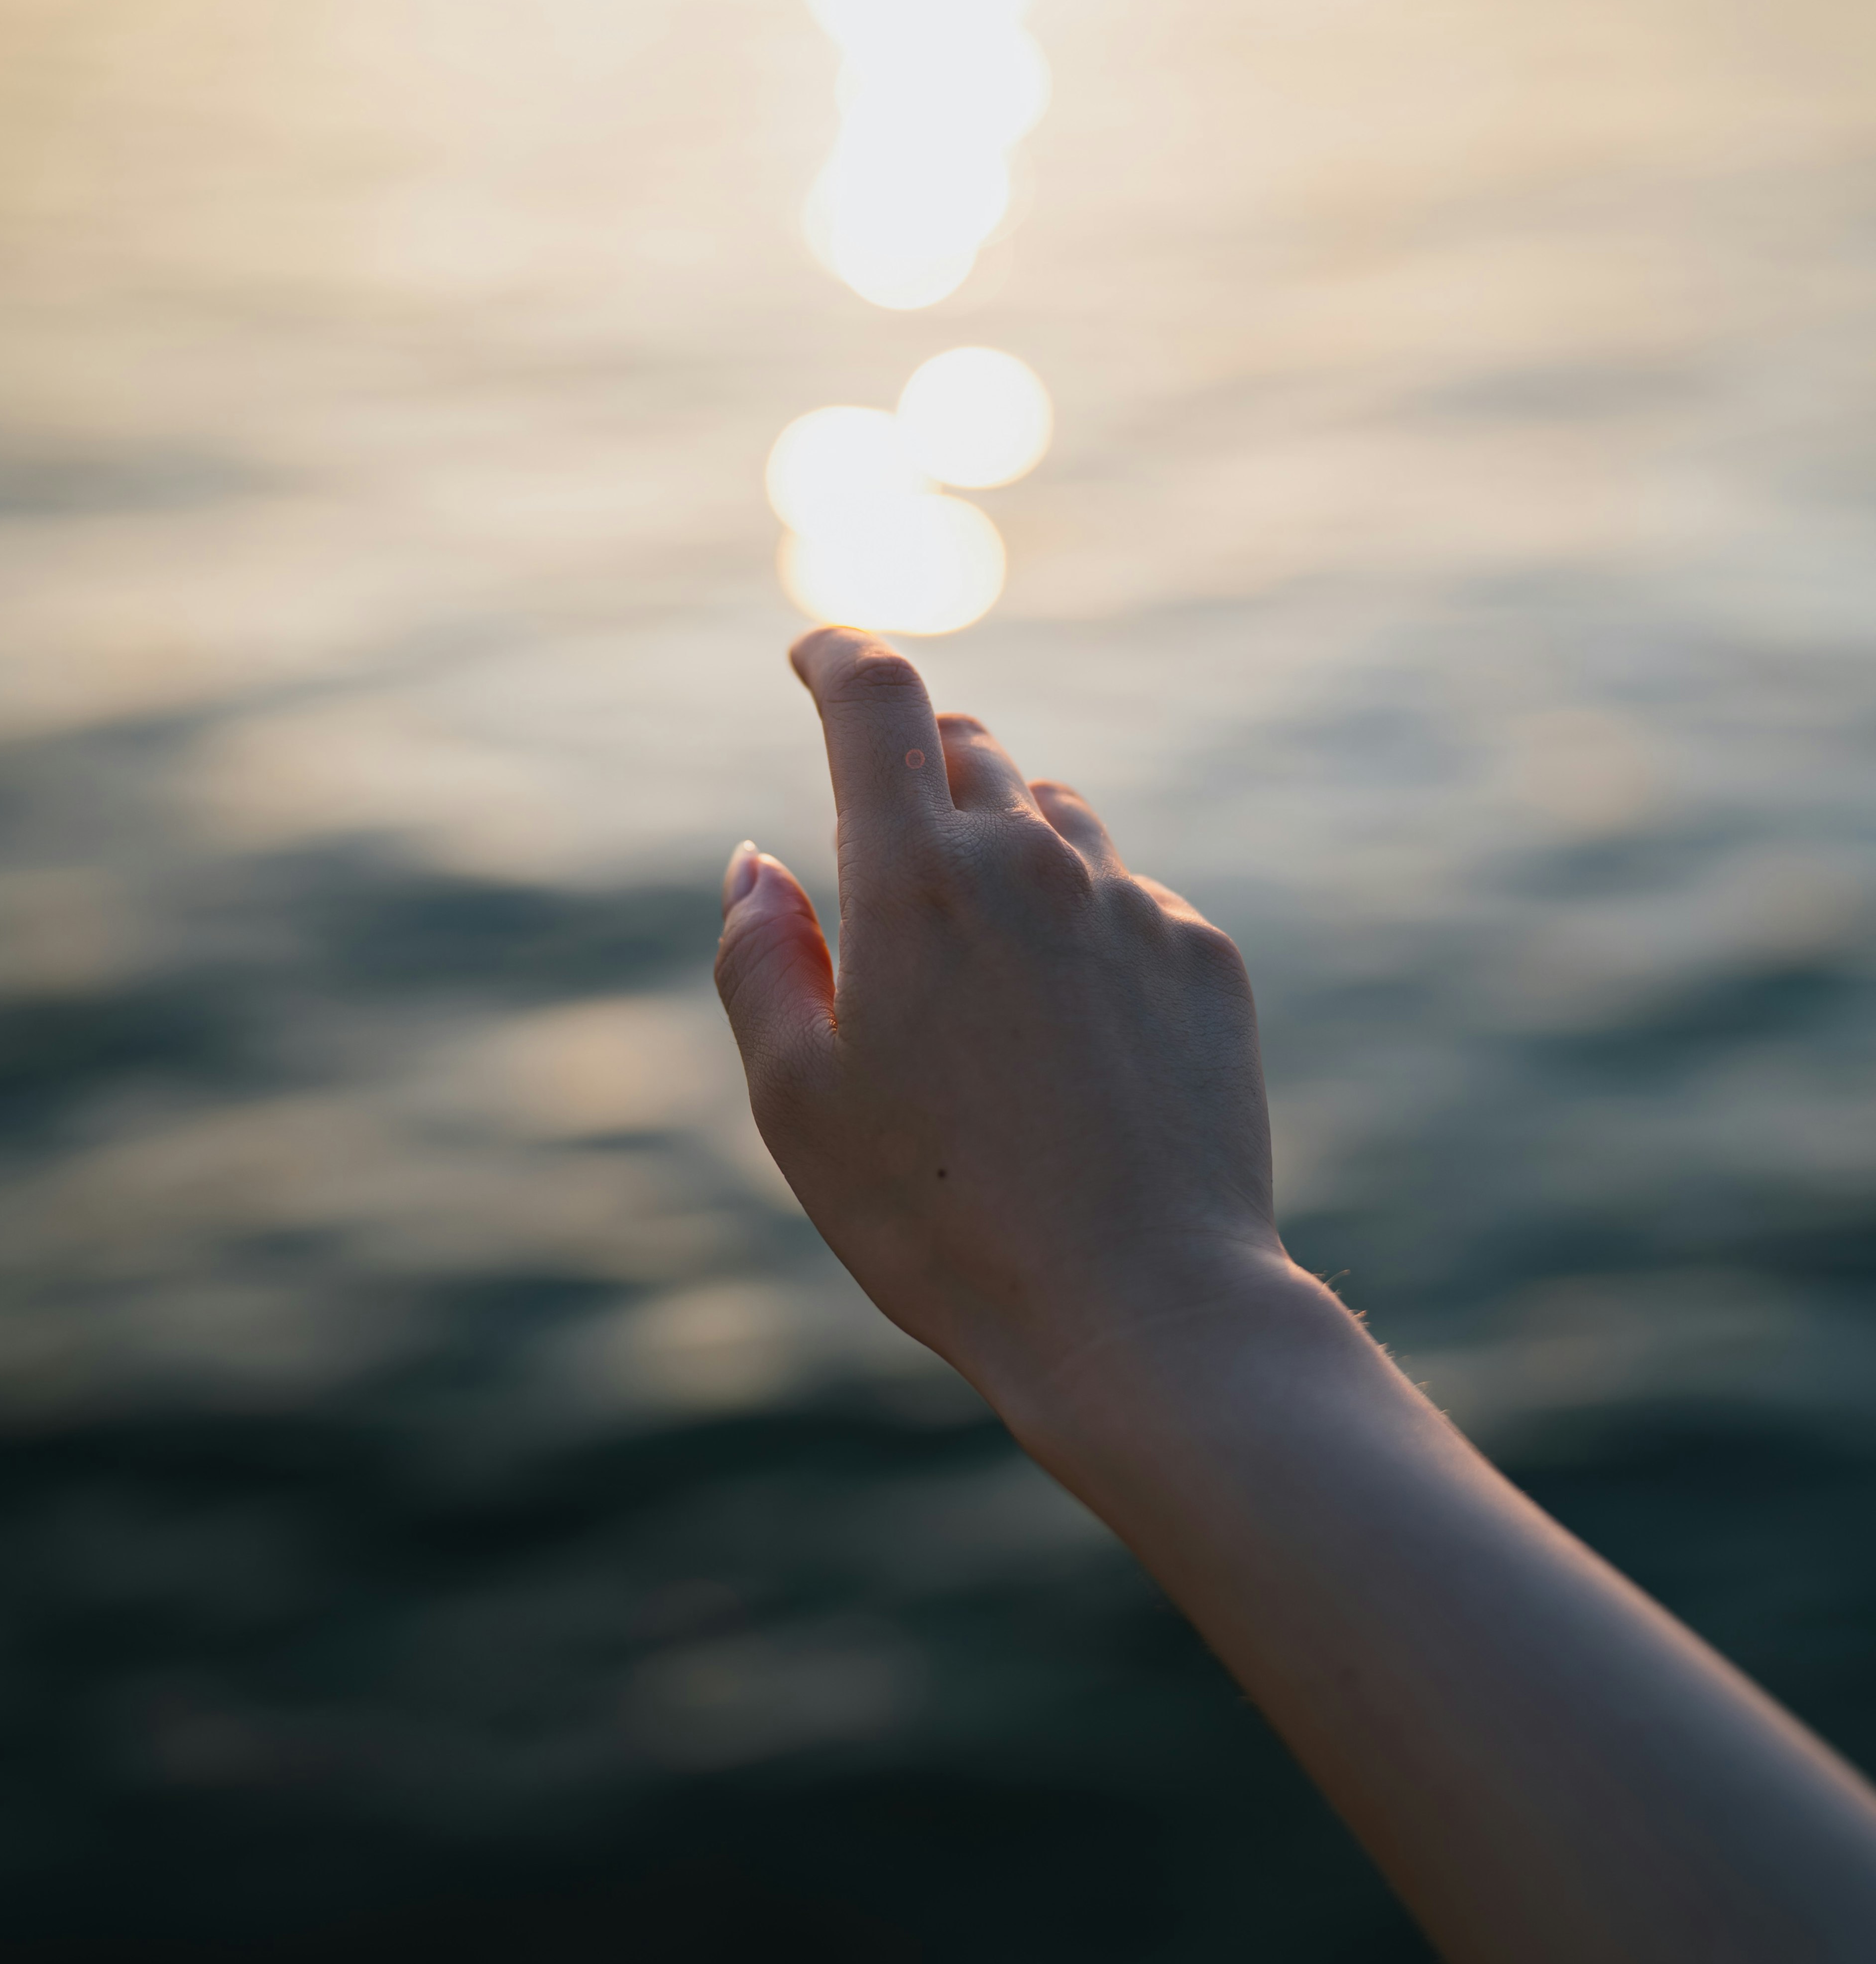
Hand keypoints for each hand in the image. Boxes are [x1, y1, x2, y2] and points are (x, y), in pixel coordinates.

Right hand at [714, 628, 1283, 1435]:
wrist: (1142, 1312)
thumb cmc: (941, 1224)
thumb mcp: (799, 1103)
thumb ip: (761, 961)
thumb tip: (757, 860)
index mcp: (915, 880)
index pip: (878, 698)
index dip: (841, 653)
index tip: (819, 651)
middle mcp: (1034, 863)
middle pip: (969, 747)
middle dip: (918, 761)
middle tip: (890, 823)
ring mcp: (1134, 908)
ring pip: (1057, 821)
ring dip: (1007, 843)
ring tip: (981, 950)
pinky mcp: (1206, 963)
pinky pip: (1133, 902)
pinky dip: (1086, 927)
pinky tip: (1072, 1034)